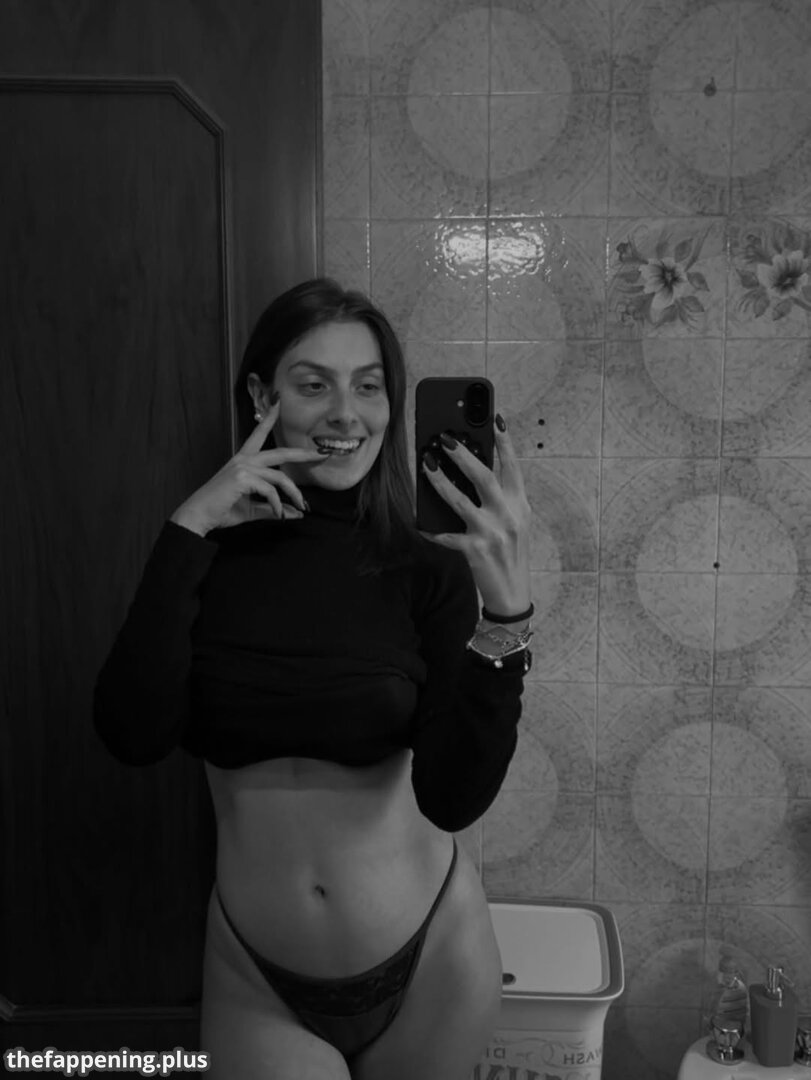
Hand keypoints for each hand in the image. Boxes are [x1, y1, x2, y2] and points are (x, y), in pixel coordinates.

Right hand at [170, 401, 328, 534]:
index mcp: (243, 460)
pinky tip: (279, 515)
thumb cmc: (222, 510)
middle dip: (303, 453)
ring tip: (303, 506)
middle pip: (280, 452)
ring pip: (280, 476)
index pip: (258, 433)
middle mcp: (244, 459)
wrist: (199, 516)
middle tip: (322, 454)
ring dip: (295, 493)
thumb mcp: (252, 509)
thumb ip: (274, 508)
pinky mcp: (242, 478)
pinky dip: (278, 505)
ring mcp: (243, 467)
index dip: (269, 417)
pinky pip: (270, 490)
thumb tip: (296, 513)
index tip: (277, 402)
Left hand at [420, 415, 531, 615]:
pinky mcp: (473, 550)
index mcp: (520, 505)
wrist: (512, 593)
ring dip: (439, 480)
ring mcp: (491, 533)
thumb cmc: (510, 552)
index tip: (496, 418)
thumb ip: (500, 499)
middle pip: (484, 477)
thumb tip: (471, 471)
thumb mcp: (514, 522)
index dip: (505, 442)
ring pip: (459, 500)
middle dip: (462, 455)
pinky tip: (418, 521)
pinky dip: (430, 528)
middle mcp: (508, 516)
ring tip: (426, 464)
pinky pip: (445, 535)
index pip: (513, 467)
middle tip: (444, 438)